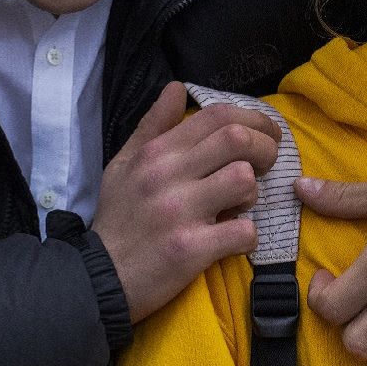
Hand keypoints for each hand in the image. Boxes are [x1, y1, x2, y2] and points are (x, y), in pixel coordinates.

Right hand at [91, 81, 281, 322]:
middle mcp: (168, 175)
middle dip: (265, 149)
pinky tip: (233, 239)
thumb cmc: (118, 218)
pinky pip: (244, 232)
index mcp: (156, 152)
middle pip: (238, 140)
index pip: (217, 116)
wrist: (98, 278)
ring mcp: (180, 212)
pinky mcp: (191, 250)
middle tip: (265, 165)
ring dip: (252, 195)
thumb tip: (177, 88)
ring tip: (238, 206)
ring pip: (243, 181)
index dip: (254, 119)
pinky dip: (247, 237)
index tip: (268, 133)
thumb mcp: (124, 164)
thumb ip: (153, 125)